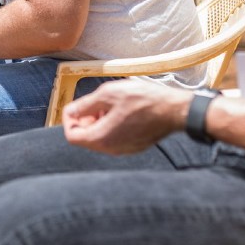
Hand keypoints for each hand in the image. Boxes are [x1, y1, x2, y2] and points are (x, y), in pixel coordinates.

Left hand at [62, 78, 191, 153]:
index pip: (72, 135)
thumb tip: (71, 112)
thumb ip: (85, 105)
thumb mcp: (108, 94)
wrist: (174, 110)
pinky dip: (111, 127)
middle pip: (85, 138)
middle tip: (95, 104)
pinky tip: (122, 112)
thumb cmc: (143, 100)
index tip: (76, 107)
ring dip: (98, 122)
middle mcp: (111, 149)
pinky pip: (114, 139)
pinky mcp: (134, 147)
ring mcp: (123, 150)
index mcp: (101, 138)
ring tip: (110, 106)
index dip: (69, 120)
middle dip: (84, 120)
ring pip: (100, 139)